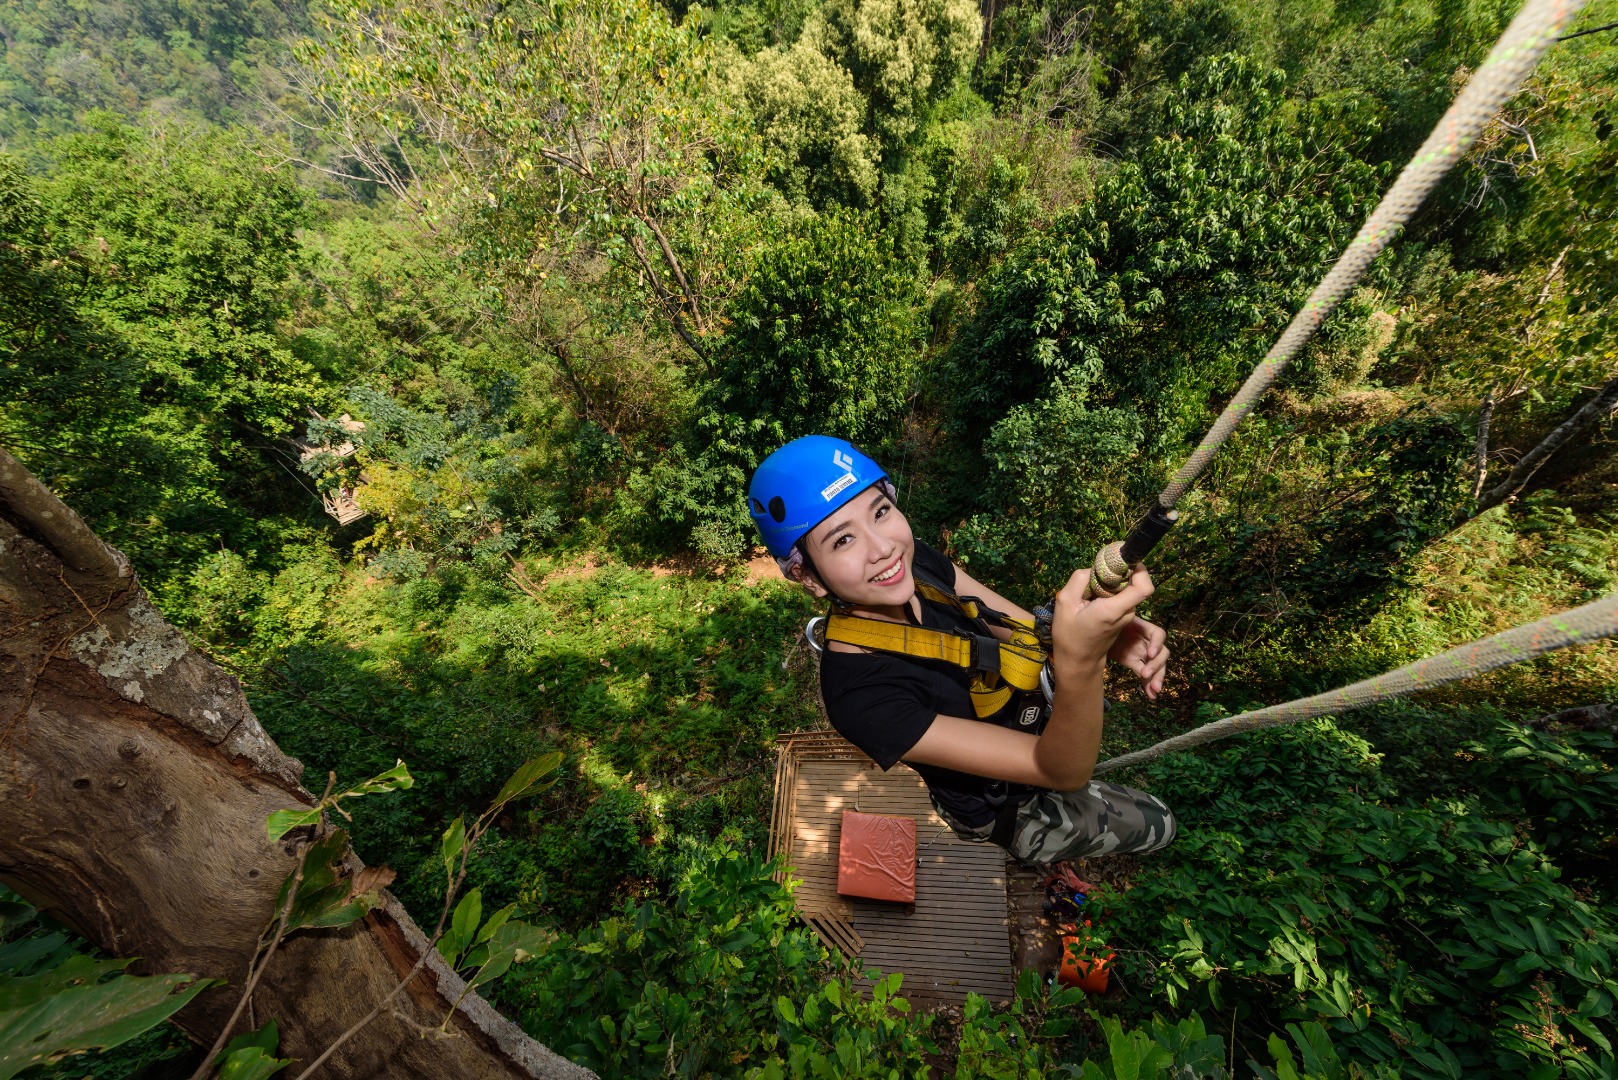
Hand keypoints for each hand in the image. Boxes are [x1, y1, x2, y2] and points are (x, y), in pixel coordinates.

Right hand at [1048, 564, 1154, 678]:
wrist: (1078, 661)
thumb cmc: (1069, 635)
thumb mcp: (1065, 603)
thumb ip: (1079, 580)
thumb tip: (1093, 568)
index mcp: (1114, 609)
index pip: (1143, 587)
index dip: (1140, 570)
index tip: (1124, 560)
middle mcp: (1126, 612)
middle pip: (1134, 584)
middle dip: (1118, 573)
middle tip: (1095, 575)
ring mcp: (1126, 616)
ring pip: (1127, 589)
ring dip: (1112, 583)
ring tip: (1090, 590)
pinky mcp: (1123, 617)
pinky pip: (1122, 597)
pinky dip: (1110, 592)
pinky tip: (1092, 599)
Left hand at [1108, 616, 1168, 700]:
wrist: (1092, 639)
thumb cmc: (1101, 627)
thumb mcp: (1111, 625)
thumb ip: (1118, 625)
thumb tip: (1120, 620)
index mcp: (1142, 629)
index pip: (1158, 634)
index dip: (1157, 644)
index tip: (1149, 654)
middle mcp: (1147, 642)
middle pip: (1162, 653)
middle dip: (1157, 665)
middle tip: (1146, 675)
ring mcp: (1143, 654)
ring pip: (1158, 667)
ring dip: (1157, 678)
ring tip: (1154, 690)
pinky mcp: (1138, 665)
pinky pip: (1147, 676)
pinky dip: (1149, 685)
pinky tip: (1151, 696)